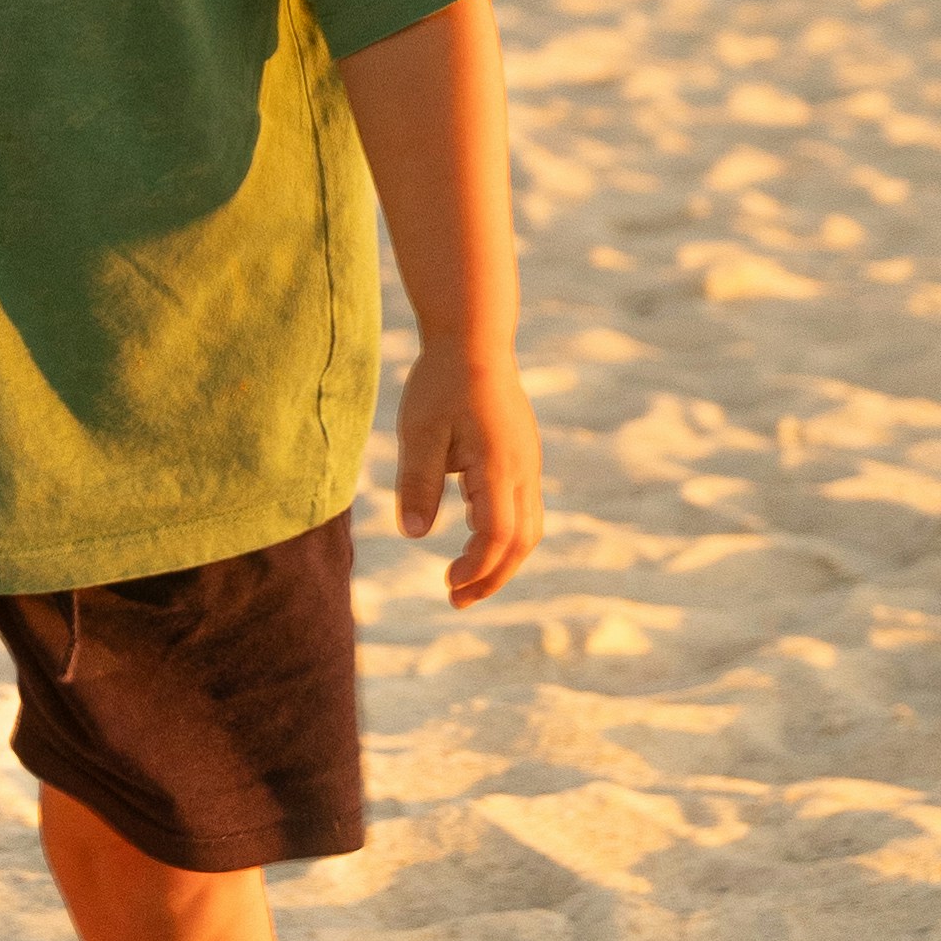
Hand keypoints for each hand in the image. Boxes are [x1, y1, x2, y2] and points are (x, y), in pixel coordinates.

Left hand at [393, 340, 542, 605]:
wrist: (474, 338)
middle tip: (456, 601)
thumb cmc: (441, 381)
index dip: (476, 568)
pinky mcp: (523, 457)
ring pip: (528, 528)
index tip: (446, 584)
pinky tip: (472, 540)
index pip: (498, 536)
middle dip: (492, 577)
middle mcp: (524, 470)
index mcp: (499, 466)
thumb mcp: (418, 432)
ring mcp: (528, 464)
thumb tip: (412, 535)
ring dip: (500, 561)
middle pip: (522, 542)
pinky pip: (523, 509)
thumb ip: (417, 483)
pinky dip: (503, 537)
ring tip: (463, 581)